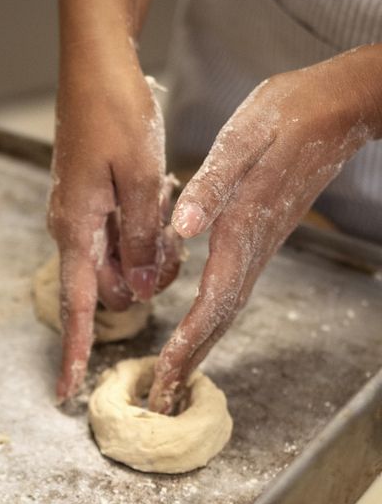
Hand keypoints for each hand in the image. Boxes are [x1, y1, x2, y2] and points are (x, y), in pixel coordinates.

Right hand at [49, 51, 181, 400]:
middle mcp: (70, 226)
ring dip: (144, 249)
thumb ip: (141, 237)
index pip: (74, 304)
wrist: (94, 65)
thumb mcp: (139, 177)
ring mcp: (78, 211)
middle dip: (139, 281)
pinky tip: (156, 190)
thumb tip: (139, 289)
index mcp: (75, 227)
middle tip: (172, 244)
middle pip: (103, 284)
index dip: (73, 351)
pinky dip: (140, 226)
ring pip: (113, 258)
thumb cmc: (113, 114)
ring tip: (165, 201)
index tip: (66, 393)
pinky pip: (115, 231)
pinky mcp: (88, 196)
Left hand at [149, 46, 381, 412]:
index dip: (187, 340)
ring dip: (200, 343)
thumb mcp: (241, 138)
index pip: (212, 300)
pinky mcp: (262, 233)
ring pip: (228, 306)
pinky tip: (197, 328)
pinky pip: (234, 287)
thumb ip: (211, 185)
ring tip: (174, 376)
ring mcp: (261, 242)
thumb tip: (183, 227)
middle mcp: (253, 245)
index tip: (167, 373)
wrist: (339, 105)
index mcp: (242, 226)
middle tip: (164, 397)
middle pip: (221, 316)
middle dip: (191, 359)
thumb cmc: (288, 114)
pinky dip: (212, 316)